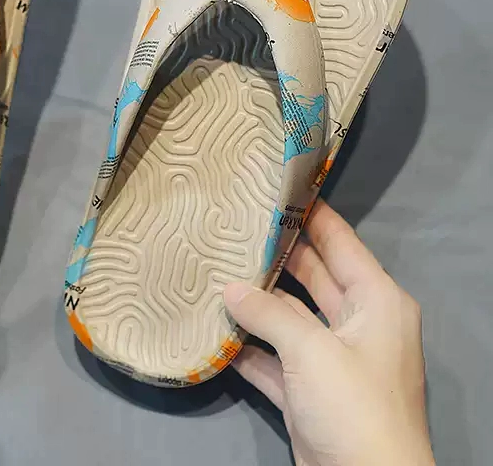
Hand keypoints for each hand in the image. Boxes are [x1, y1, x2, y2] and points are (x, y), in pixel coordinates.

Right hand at [223, 199, 434, 465]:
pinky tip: (216, 328)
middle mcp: (356, 322)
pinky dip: (250, 346)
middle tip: (232, 226)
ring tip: (214, 270)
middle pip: (312, 274)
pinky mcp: (309, 390)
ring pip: (289, 316)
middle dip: (275, 255)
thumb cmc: (353, 404)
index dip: (311, 213)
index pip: (341, 241)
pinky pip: (275, 356)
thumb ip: (267, 312)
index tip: (274, 187)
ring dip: (256, 302)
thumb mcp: (311, 349)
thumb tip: (229, 288)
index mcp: (375, 300)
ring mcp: (331, 358)